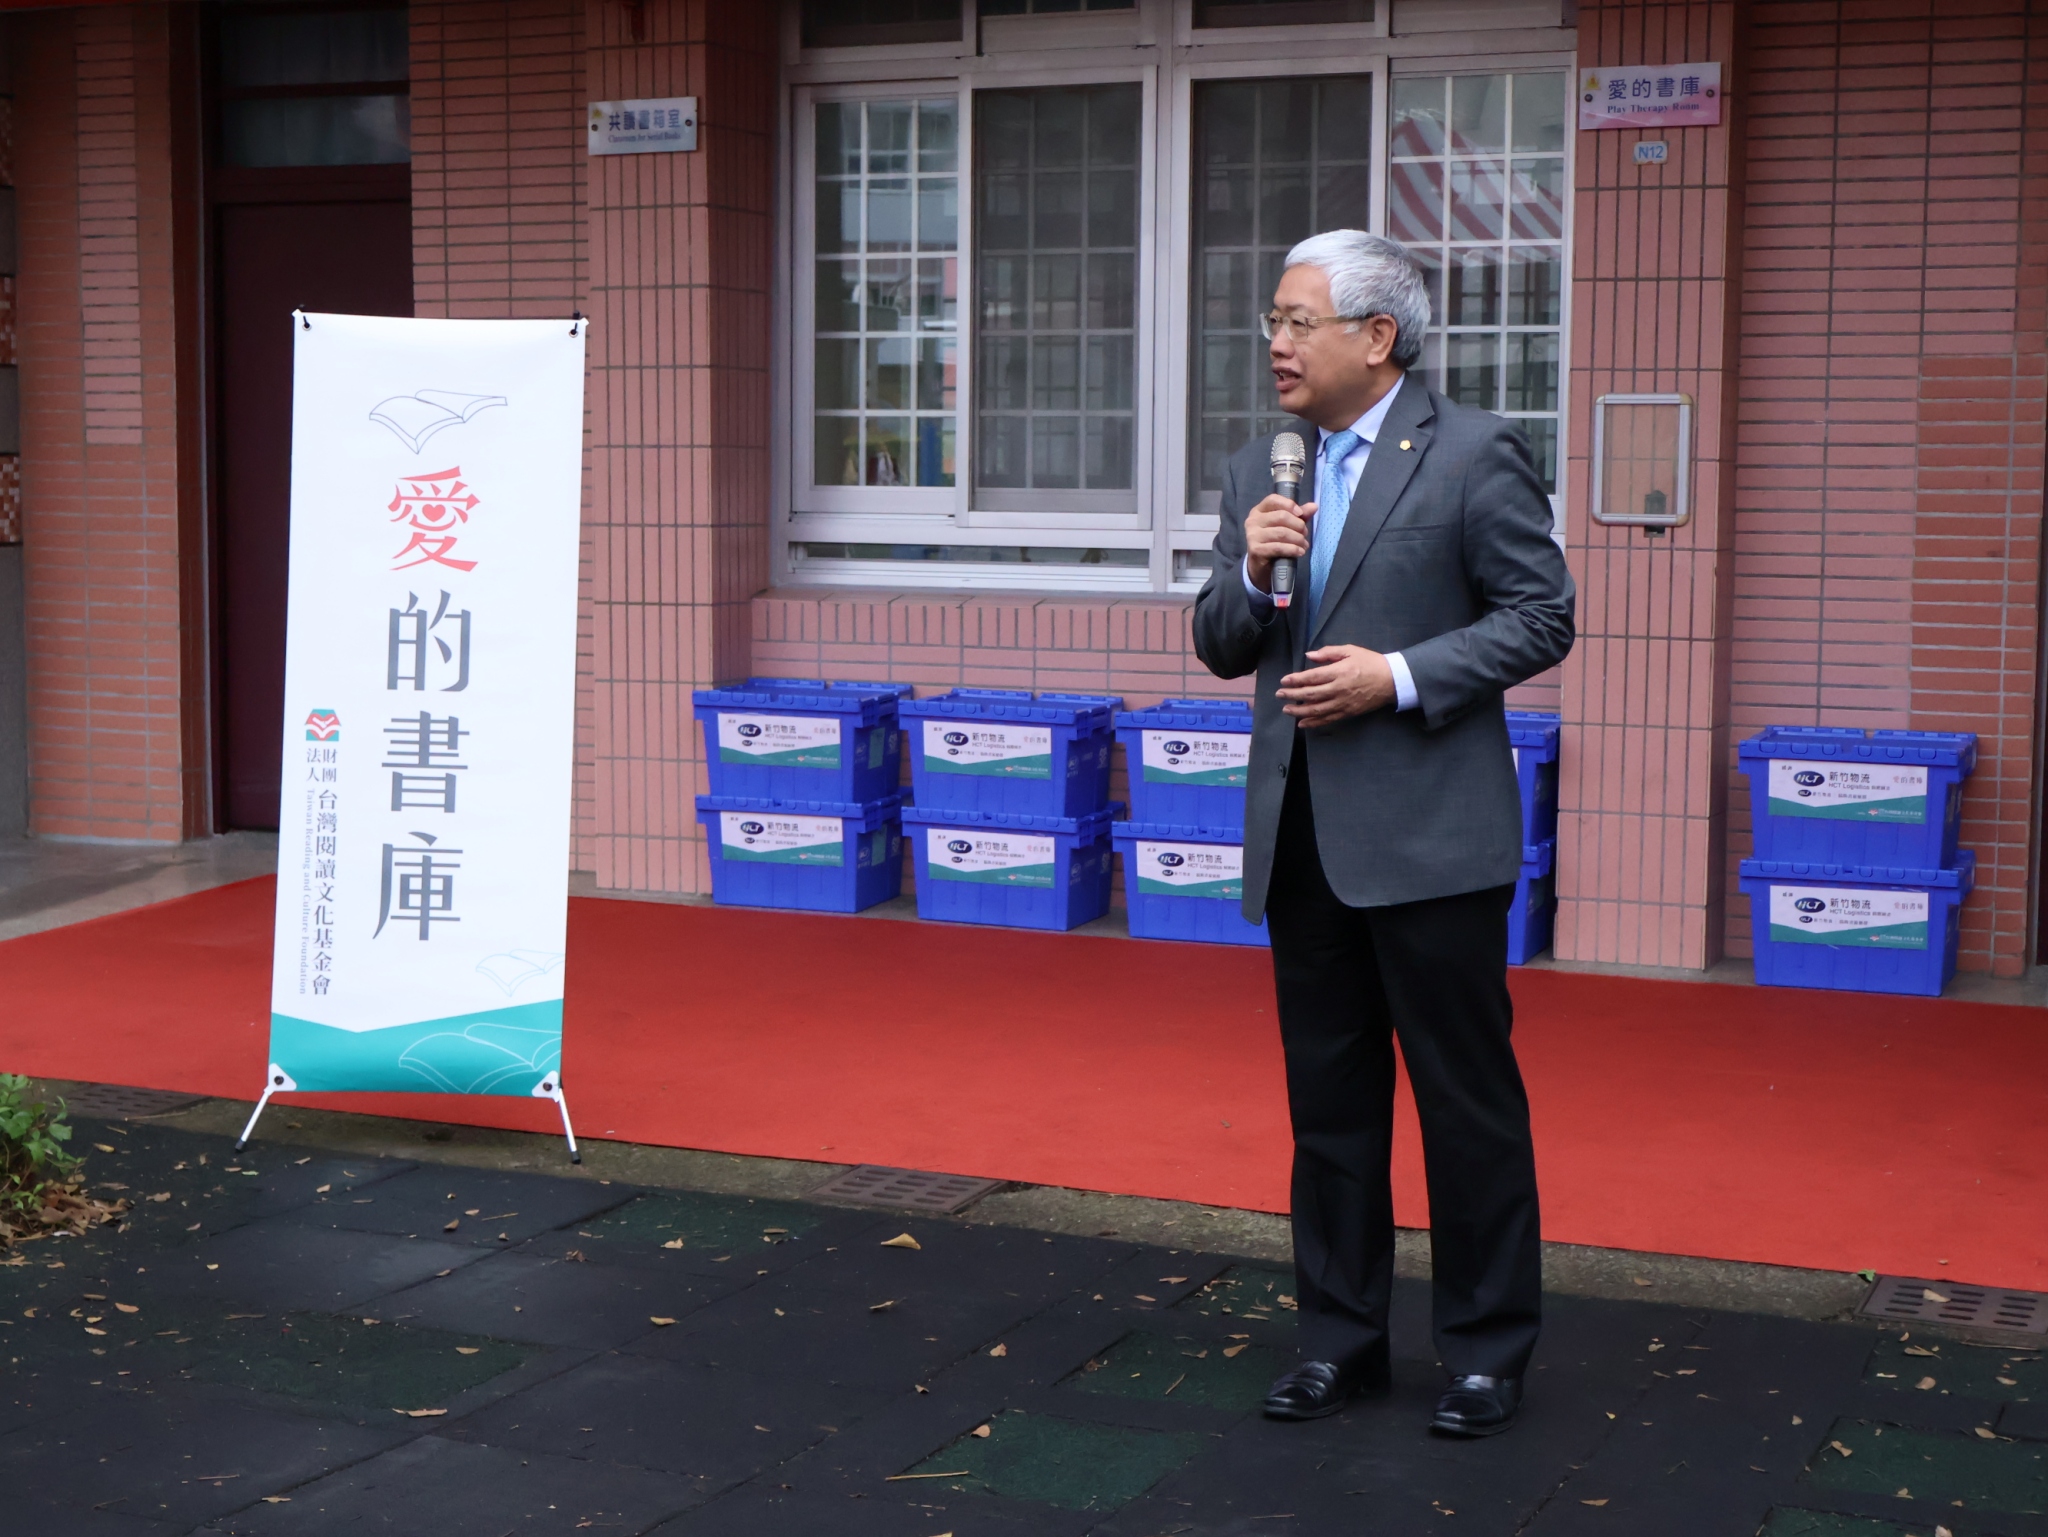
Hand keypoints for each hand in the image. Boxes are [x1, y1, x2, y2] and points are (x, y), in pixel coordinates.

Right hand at [1244, 494, 1317, 593]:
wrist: (1261, 566)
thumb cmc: (1274, 542)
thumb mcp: (1286, 526)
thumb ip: (1299, 516)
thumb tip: (1314, 506)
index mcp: (1259, 511)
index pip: (1273, 500)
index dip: (1289, 504)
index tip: (1300, 514)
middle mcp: (1253, 521)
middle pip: (1281, 516)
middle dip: (1298, 525)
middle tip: (1304, 534)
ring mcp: (1253, 535)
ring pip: (1282, 533)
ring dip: (1298, 539)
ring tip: (1304, 545)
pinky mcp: (1255, 549)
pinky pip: (1278, 547)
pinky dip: (1292, 549)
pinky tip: (1299, 552)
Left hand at [1278, 645, 1394, 727]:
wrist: (1392, 680)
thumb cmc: (1371, 662)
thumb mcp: (1350, 650)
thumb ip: (1328, 652)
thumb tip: (1309, 655)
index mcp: (1339, 672)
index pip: (1312, 677)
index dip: (1295, 680)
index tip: (1284, 680)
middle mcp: (1339, 689)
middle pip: (1310, 695)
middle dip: (1292, 695)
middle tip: (1279, 695)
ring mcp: (1343, 703)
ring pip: (1316, 710)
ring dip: (1299, 711)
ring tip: (1286, 709)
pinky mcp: (1348, 713)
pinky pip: (1328, 719)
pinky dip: (1314, 723)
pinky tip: (1302, 723)